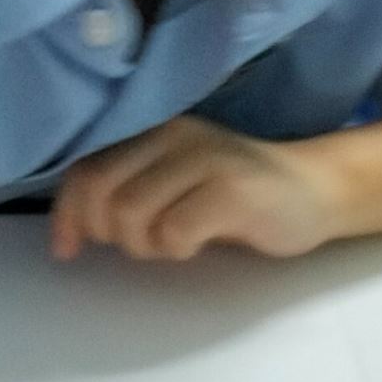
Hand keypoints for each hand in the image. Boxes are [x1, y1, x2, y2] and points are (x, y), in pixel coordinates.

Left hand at [50, 115, 338, 262]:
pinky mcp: (233, 189)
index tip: (68, 251)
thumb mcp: (170, 182)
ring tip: (173, 242)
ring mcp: (205, 158)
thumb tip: (70, 231)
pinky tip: (199, 243)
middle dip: (109, 232)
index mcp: (151, 131)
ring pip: (132, 213)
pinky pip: (174, 232)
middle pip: (102, 193)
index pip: (84, 170)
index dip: (67, 215)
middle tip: (142, 244)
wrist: (313, 190)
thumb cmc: (232, 196)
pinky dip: (177, 250)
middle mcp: (173, 135)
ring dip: (145, 245)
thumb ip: (124, 191)